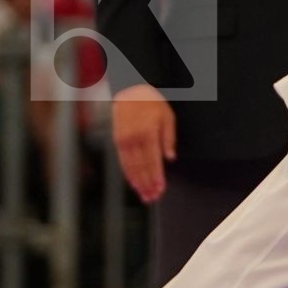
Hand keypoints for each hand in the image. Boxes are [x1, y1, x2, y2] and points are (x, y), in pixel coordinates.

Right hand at [112, 84, 176, 201]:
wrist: (130, 90)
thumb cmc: (152, 102)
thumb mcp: (167, 116)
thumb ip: (169, 138)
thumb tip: (170, 158)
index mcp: (149, 133)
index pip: (153, 161)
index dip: (156, 177)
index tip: (160, 189)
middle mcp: (134, 139)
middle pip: (141, 167)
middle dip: (147, 185)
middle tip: (152, 197)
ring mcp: (124, 140)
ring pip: (130, 167)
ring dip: (138, 183)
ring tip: (144, 195)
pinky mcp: (117, 140)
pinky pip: (122, 161)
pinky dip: (128, 174)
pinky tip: (133, 182)